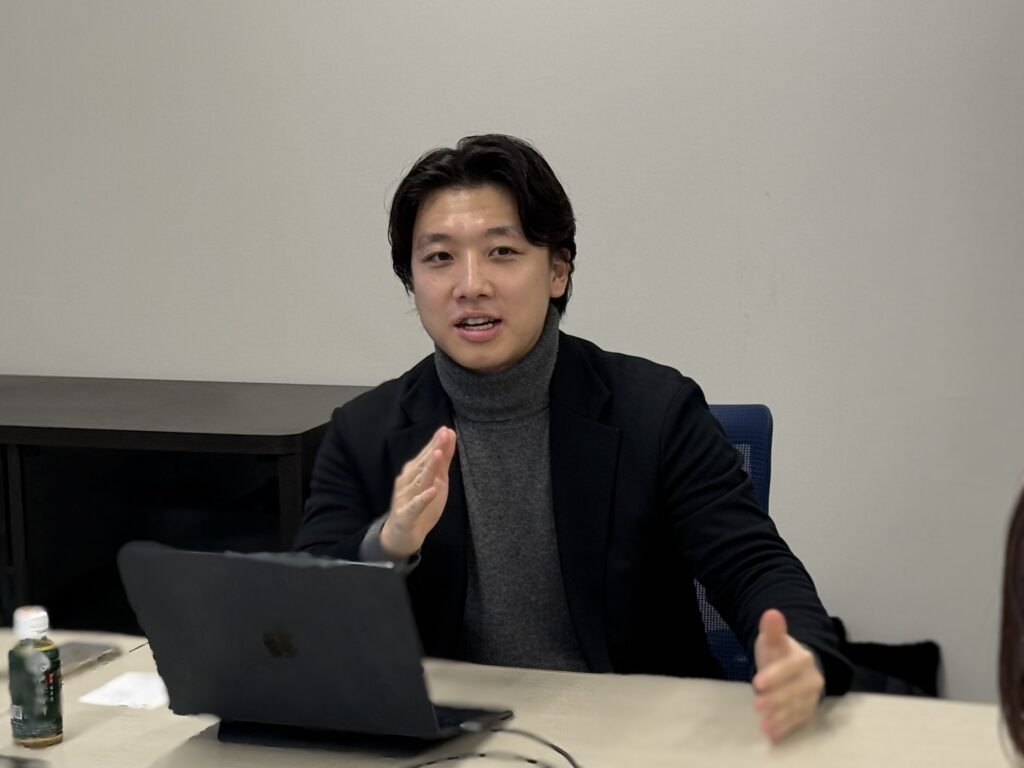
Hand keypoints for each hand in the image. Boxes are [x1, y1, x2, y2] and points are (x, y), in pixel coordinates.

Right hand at [380, 427, 456, 557]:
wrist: (401, 535)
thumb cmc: (419, 504)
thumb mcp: (435, 482)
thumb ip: (442, 461)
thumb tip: (449, 436)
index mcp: (414, 474)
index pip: (425, 456)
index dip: (435, 443)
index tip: (446, 430)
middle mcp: (407, 483)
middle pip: (422, 465)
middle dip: (433, 449)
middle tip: (443, 435)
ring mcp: (405, 498)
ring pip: (418, 482)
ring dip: (428, 468)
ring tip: (438, 454)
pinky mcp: (405, 516)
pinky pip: (414, 507)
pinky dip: (422, 499)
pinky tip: (431, 492)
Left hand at [752, 608, 823, 741]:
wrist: (795, 666)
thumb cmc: (780, 653)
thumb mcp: (773, 640)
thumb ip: (773, 630)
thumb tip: (771, 612)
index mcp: (804, 659)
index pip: (791, 668)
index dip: (775, 676)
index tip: (757, 683)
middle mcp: (812, 679)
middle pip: (796, 691)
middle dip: (777, 699)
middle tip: (757, 705)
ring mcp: (811, 697)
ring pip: (797, 708)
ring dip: (781, 717)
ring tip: (764, 725)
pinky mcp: (807, 711)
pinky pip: (798, 721)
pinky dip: (786, 728)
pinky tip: (772, 734)